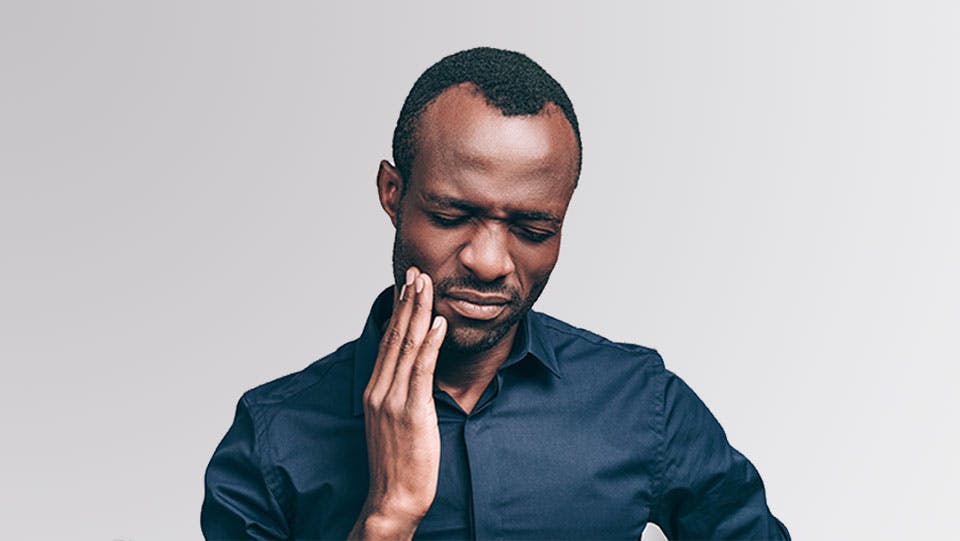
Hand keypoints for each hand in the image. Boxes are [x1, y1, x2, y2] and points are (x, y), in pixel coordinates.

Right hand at [349, 268, 446, 540]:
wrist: (392, 498)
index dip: (399, 310)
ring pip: (407, 346)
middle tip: (417, 272)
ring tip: (427, 285)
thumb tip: (415, 373)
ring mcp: (393, 399)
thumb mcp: (394, 422)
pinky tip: (439, 323)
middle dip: (408, 301)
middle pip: (395, 336)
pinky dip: (430, 343)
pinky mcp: (411, 411)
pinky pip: (421, 370)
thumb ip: (401, 395)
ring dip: (418, 312)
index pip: (388, 341)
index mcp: (375, 390)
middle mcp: (380, 389)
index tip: (407, 285)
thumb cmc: (398, 464)